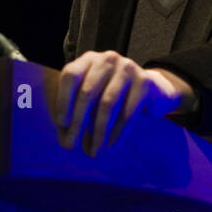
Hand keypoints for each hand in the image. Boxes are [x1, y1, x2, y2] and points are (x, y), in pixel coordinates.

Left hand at [54, 51, 195, 156]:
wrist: (151, 90)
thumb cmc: (113, 96)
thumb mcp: (92, 98)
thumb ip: (75, 113)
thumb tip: (64, 139)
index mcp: (89, 60)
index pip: (70, 76)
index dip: (63, 100)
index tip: (61, 124)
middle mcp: (108, 59)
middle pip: (88, 92)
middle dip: (78, 122)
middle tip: (72, 145)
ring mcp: (128, 68)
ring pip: (108, 104)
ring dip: (98, 132)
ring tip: (94, 152)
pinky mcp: (145, 83)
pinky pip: (128, 112)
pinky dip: (117, 132)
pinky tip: (111, 145)